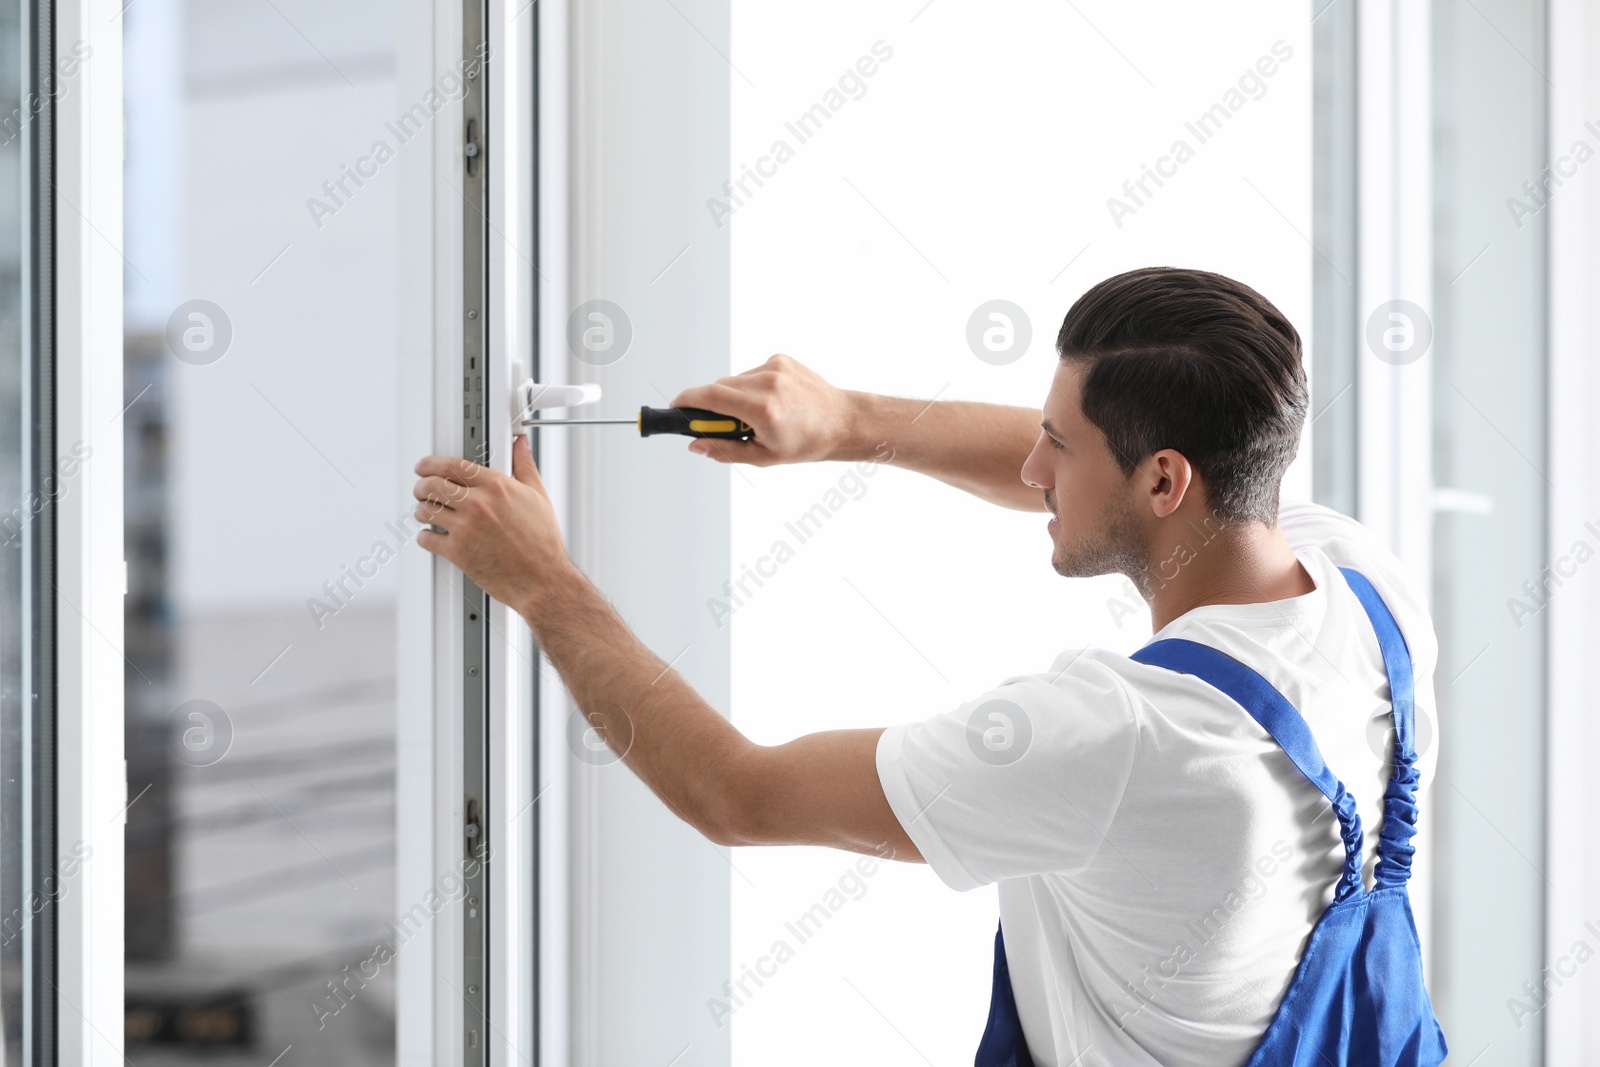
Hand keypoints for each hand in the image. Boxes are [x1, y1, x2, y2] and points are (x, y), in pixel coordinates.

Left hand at [413, 435, 575, 614]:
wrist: (542, 579)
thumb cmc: (543, 544)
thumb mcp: (538, 497)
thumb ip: (525, 466)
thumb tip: (522, 445)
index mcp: (496, 487)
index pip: (452, 465)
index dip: (431, 463)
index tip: (425, 466)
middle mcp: (478, 504)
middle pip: (431, 484)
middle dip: (421, 485)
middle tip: (421, 488)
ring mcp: (465, 528)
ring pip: (425, 510)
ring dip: (421, 510)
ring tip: (426, 512)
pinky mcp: (458, 552)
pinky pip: (426, 539)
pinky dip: (425, 537)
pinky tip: (432, 536)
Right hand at [670, 353, 856, 465]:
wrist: (842, 421)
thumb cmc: (808, 443)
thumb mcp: (763, 457)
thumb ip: (724, 450)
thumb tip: (695, 444)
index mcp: (762, 409)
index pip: (709, 396)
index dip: (685, 401)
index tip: (675, 407)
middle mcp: (767, 382)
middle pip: (718, 388)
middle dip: (712, 405)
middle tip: (723, 425)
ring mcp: (774, 367)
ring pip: (733, 380)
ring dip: (733, 397)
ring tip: (756, 415)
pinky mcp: (780, 358)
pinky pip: (750, 373)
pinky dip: (750, 387)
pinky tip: (770, 401)